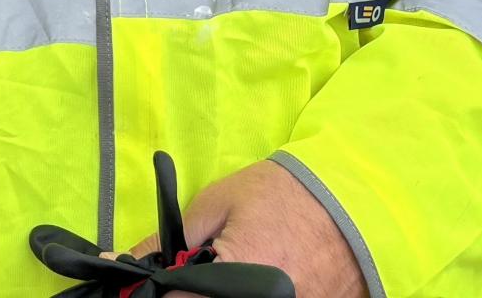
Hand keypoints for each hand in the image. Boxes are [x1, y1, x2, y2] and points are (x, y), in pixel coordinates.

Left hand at [128, 161, 363, 297]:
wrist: (353, 201)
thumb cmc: (283, 194)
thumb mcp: (218, 203)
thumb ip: (171, 239)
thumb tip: (127, 260)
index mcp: (235, 277)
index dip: (156, 291)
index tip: (149, 282)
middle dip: (188, 292)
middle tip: (189, 276)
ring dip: (213, 293)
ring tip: (224, 273)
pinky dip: (244, 294)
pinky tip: (243, 281)